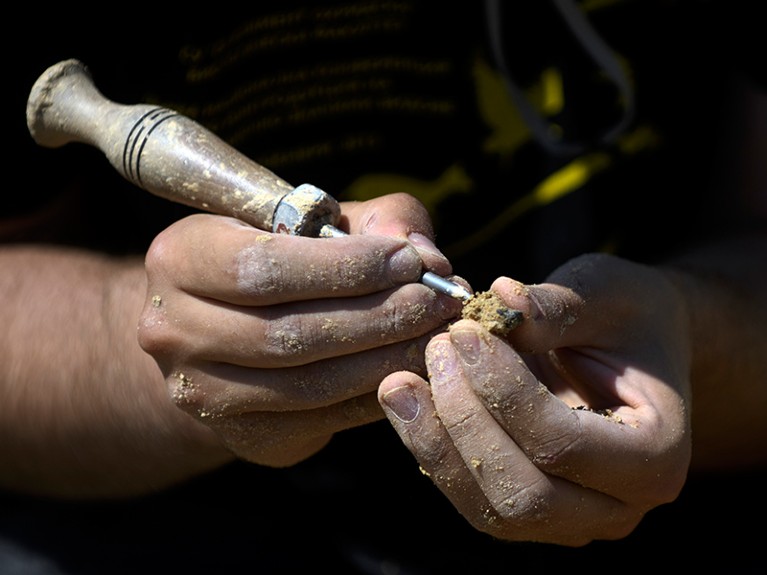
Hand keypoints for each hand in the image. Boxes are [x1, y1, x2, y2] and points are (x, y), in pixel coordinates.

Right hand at [138, 193, 463, 466]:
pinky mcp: (242, 435)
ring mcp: (202, 392)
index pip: (262, 267)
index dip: (344, 267)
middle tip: (439, 301)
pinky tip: (413, 368)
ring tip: (435, 333)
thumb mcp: (321, 222)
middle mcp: (174, 329)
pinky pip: (322, 419)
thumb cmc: (284, 260)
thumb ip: (377, 221)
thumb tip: (425, 256)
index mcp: (181, 257)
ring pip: (308, 384)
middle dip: (378, 316)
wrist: (231, 329)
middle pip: (288, 333)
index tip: (408, 261)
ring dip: (385, 358)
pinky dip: (376, 394)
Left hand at [379, 253, 691, 545]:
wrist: (630, 347)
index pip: (564, 444)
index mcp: (657, 455)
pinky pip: (471, 498)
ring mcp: (570, 519)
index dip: (503, 390)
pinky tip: (409, 401)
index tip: (465, 333)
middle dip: (465, 421)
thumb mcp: (606, 294)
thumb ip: (559, 305)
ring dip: (436, 444)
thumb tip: (500, 299)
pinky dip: (434, 452)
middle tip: (434, 350)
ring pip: (489, 509)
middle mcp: (618, 506)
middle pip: (525, 495)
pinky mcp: (527, 511)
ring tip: (400, 382)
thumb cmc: (627, 316)